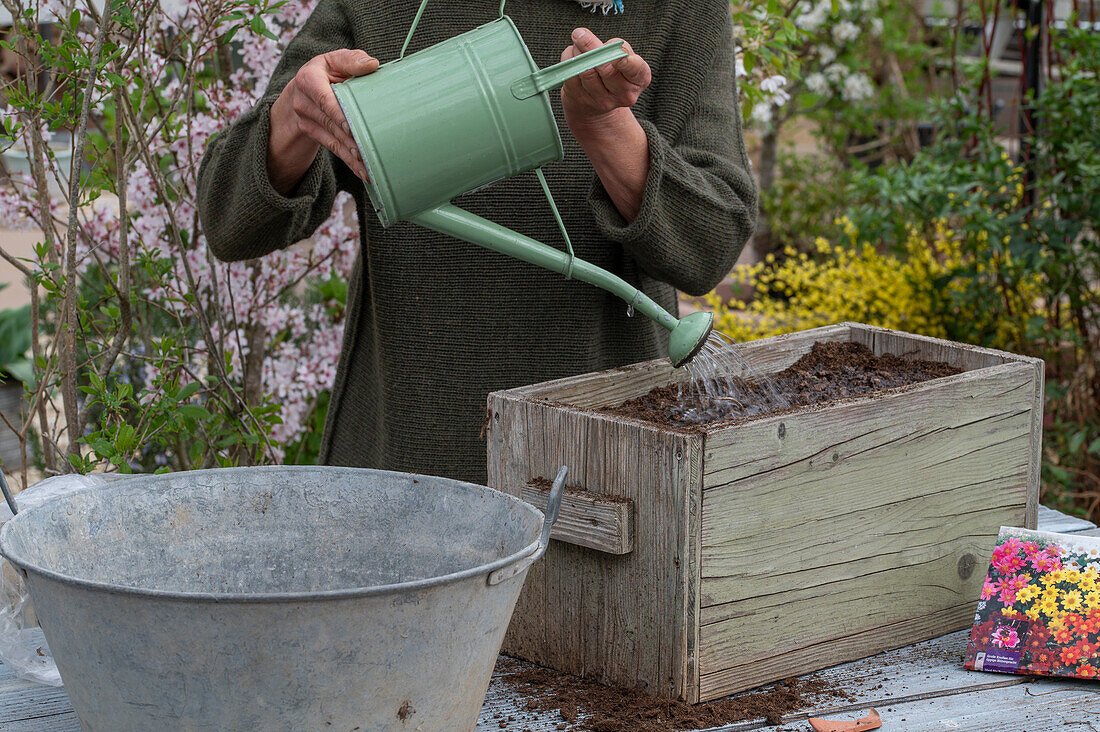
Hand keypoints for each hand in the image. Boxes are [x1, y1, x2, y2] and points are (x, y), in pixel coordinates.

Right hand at [267, 49, 378, 194]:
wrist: (301, 89)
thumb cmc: (327, 71)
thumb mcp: (335, 60)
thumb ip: (352, 60)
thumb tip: (372, 65)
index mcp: (309, 79)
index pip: (324, 99)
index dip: (338, 114)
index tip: (351, 129)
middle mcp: (303, 102)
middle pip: (330, 123)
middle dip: (350, 139)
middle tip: (367, 152)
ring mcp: (306, 120)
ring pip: (333, 139)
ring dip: (352, 155)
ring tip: (370, 167)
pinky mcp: (313, 133)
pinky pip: (333, 149)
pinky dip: (350, 162)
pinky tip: (364, 173)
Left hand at [560, 28, 651, 133]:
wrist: (598, 100)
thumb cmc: (615, 71)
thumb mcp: (626, 58)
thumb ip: (616, 47)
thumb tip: (590, 39)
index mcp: (639, 79)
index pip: (635, 70)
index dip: (627, 63)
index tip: (618, 56)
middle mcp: (623, 94)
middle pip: (606, 69)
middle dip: (590, 46)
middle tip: (579, 33)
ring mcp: (601, 101)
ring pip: (586, 70)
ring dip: (577, 52)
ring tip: (577, 44)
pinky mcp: (582, 100)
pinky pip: (571, 76)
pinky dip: (569, 60)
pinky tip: (572, 56)